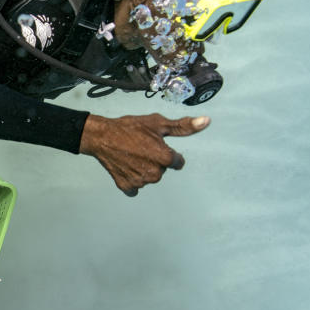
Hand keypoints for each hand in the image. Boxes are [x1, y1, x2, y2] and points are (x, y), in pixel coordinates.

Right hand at [79, 113, 209, 195]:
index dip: (167, 152)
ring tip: (131, 155)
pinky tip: (126, 167)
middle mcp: (154, 173)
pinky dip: (132, 179)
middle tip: (140, 148)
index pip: (177, 162)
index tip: (155, 145)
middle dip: (155, 160)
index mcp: (165, 158)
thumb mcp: (158, 123)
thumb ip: (184, 126)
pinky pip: (135, 187)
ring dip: (143, 169)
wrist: (102, 136)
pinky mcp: (127, 186)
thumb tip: (206, 122)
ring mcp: (140, 181)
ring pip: (149, 177)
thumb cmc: (129, 128)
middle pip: (162, 169)